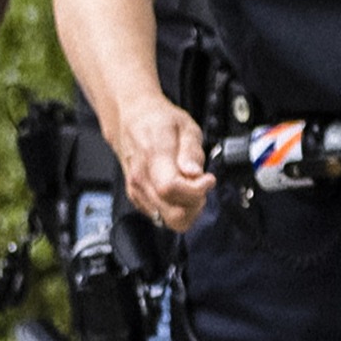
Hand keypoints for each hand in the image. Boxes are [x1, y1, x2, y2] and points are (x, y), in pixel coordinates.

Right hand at [109, 98, 215, 231]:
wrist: (132, 119)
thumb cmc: (159, 121)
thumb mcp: (186, 126)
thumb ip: (191, 151)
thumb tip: (194, 173)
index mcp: (153, 157)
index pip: (171, 189)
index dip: (196, 190)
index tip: (208, 179)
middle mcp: (141, 178)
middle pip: (172, 214)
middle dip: (195, 205)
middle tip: (202, 186)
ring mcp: (136, 190)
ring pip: (167, 220)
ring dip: (187, 209)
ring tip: (192, 187)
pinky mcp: (136, 197)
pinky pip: (160, 216)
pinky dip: (176, 208)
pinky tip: (181, 190)